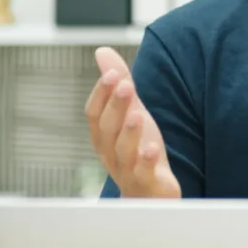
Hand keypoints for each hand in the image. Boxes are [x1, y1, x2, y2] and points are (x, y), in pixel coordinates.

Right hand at [84, 47, 180, 197]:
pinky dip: (146, 162)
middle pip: (107, 131)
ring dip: (128, 133)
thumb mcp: (132, 113)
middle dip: (115, 106)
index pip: (95, 115)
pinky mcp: (149, 186)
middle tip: (124, 85)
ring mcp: (128, 172)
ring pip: (122, 153)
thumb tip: (102, 51)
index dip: (101, 94)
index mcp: (105, 137)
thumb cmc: (138, 151)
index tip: (112, 73)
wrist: (152, 196)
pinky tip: (152, 149)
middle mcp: (111, 154)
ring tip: (137, 115)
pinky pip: (143, 175)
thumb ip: (119, 85)